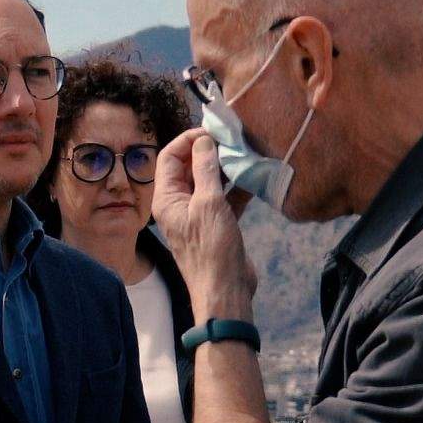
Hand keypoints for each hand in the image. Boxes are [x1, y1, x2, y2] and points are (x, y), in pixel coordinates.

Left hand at [150, 127, 257, 325]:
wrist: (225, 291)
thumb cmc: (212, 249)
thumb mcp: (208, 203)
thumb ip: (205, 169)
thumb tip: (204, 140)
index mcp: (167, 198)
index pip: (169, 156)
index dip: (188, 139)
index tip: (212, 131)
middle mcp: (179, 203)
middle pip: (189, 165)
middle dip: (209, 150)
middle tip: (233, 139)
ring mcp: (199, 213)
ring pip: (210, 180)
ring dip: (226, 167)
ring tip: (246, 152)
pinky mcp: (218, 223)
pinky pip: (226, 197)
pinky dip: (239, 186)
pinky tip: (255, 175)